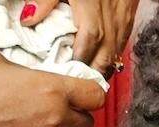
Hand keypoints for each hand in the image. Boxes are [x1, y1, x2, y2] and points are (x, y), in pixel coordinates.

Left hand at [20, 0, 139, 76]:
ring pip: (118, 47)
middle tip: (84, 86)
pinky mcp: (130, 9)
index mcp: (91, 5)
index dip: (81, 60)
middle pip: (107, 51)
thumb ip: (45, 0)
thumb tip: (28, 21)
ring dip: (106, 64)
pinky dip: (115, 50)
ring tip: (94, 78)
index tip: (69, 74)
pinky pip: (124, 37)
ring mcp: (123, 13)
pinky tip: (107, 57)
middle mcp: (111, 12)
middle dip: (96, 71)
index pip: (89, 41)